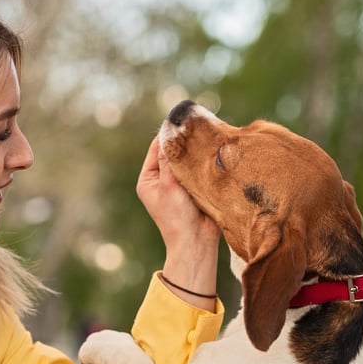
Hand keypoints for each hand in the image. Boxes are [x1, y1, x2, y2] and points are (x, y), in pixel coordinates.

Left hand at [136, 137, 218, 307]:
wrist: (195, 242)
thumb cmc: (177, 217)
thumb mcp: (168, 185)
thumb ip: (169, 160)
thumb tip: (169, 134)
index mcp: (148, 179)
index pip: (156, 149)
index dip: (168, 135)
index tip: (181, 120)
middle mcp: (162, 180)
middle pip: (173, 153)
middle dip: (185, 142)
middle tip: (198, 125)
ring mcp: (179, 184)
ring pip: (188, 160)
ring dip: (196, 152)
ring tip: (207, 137)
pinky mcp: (196, 189)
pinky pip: (200, 170)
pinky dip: (205, 162)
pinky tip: (214, 152)